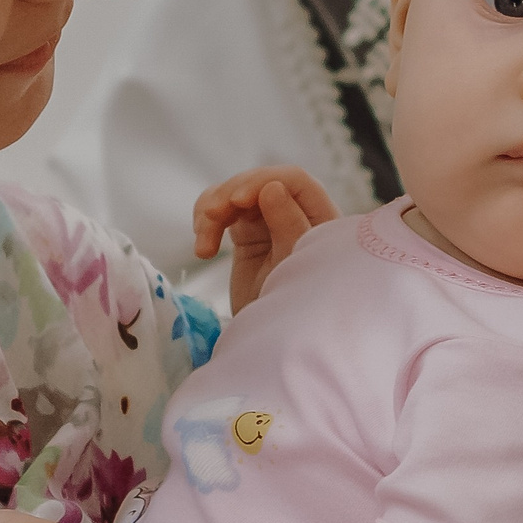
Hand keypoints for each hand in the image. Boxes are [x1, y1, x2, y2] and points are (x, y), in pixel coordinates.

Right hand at [193, 165, 338, 310]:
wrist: (274, 342)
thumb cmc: (295, 310)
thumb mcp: (294, 270)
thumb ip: (289, 228)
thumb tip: (273, 187)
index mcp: (320, 219)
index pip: (294, 181)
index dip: (263, 181)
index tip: (237, 200)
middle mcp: (296, 215)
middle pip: (260, 182)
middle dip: (230, 195)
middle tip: (210, 217)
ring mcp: (270, 222)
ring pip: (235, 194)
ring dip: (212, 211)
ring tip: (203, 248)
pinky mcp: (247, 234)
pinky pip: (222, 212)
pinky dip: (206, 222)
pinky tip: (202, 249)